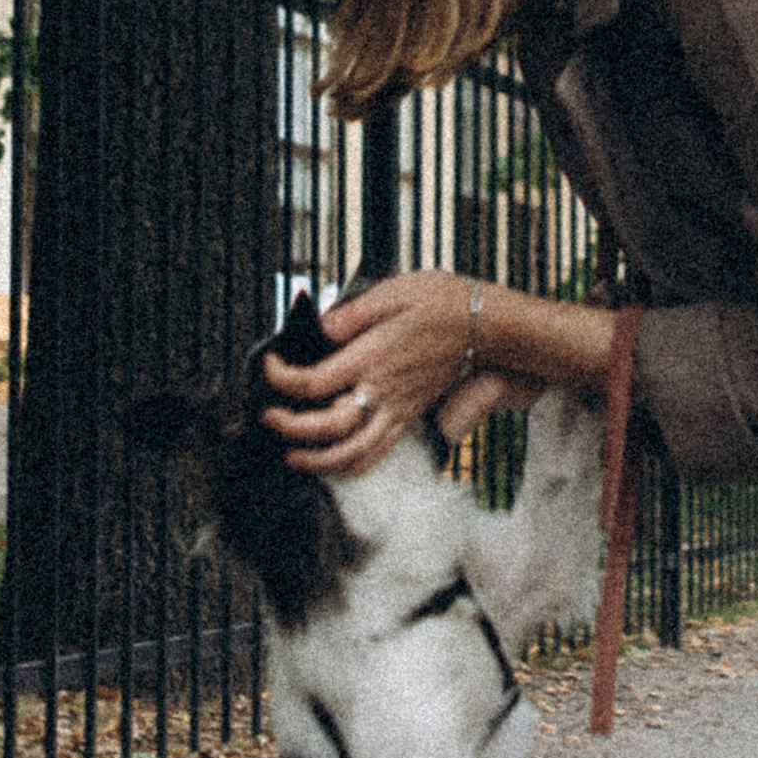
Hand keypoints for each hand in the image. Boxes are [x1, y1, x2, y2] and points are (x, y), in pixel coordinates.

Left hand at [262, 274, 620, 476]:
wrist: (490, 326)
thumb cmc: (445, 303)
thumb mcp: (394, 291)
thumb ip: (351, 314)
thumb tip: (319, 327)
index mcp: (371, 357)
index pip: (311, 382)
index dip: (280, 378)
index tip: (269, 366)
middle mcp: (381, 390)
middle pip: (325, 426)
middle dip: (289, 427)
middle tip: (268, 416)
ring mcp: (397, 409)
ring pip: (353, 453)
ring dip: (317, 461)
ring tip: (293, 455)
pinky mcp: (409, 416)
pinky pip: (378, 453)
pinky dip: (351, 466)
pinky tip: (333, 461)